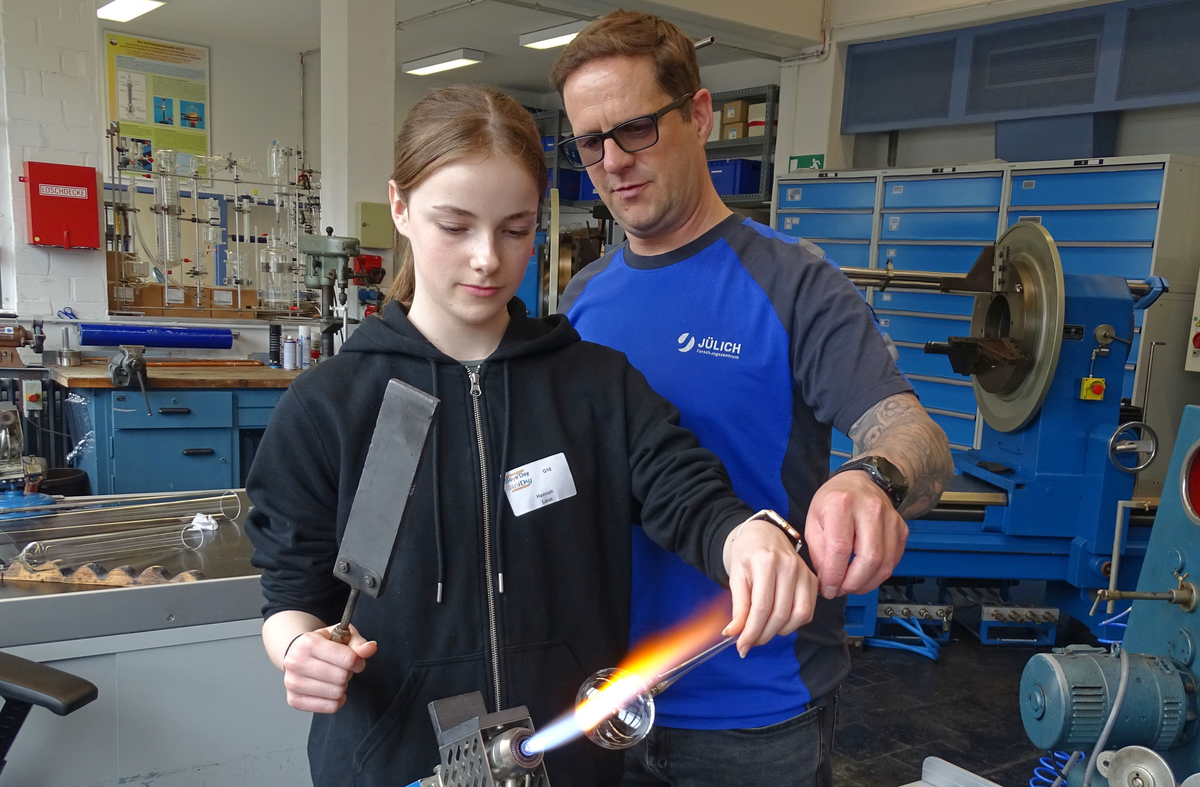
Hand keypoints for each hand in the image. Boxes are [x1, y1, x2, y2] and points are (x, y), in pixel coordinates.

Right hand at [282, 624, 377, 712]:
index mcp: (308, 642)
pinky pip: (330, 707)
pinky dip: (336, 700)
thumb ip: (358, 643)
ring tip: (334, 678)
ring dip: (341, 687)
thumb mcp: (341, 635)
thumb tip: (371, 648)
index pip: (347, 659)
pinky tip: (331, 689)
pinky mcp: (294, 700)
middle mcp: (296, 662)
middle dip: (348, 673)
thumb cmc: (322, 644)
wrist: (296, 653)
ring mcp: (293, 683)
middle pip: (341, 677)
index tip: (356, 661)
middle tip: (342, 669)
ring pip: (336, 693)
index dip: (358, 661)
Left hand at [721, 518, 817, 656]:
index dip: (751, 632)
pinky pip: (808, 612)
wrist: (763, 535)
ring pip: (798, 616)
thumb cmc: (746, 555)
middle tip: (750, 642)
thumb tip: (732, 633)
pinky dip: (794, 624)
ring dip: (780, 632)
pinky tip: (779, 622)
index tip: (741, 647)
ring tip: (763, 631)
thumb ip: (738, 607)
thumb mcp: (736, 577)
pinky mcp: (813, 579)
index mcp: (766, 562)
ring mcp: (804, 572)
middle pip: (780, 614)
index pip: (761, 607)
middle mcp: (789, 566)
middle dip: (763, 635)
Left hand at [805, 470, 907, 599]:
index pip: (840, 549)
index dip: (834, 576)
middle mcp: (870, 510)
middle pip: (869, 559)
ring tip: (850, 585)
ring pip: (884, 565)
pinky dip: (878, 575)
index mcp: (841, 504)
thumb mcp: (813, 520)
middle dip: (852, 584)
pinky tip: (864, 574)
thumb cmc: (833, 500)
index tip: (828, 589)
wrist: (861, 481)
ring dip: (866, 583)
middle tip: (840, 590)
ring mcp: (890, 519)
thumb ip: (819, 552)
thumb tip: (827, 582)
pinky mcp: (902, 529)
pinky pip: (893, 562)